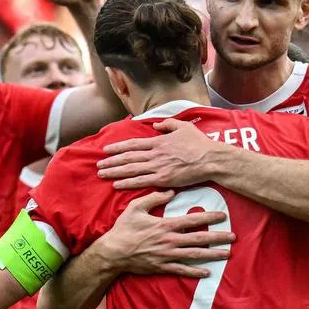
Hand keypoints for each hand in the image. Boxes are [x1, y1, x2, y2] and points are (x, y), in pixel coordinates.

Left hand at [97, 119, 219, 189]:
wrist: (210, 159)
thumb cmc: (200, 143)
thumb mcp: (184, 127)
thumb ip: (168, 125)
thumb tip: (156, 126)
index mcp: (158, 142)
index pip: (133, 144)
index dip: (118, 147)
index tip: (106, 149)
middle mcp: (155, 154)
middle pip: (128, 158)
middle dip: (111, 161)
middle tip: (98, 164)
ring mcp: (158, 167)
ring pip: (131, 169)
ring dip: (114, 172)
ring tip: (102, 174)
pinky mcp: (163, 179)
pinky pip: (141, 181)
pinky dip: (127, 183)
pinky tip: (116, 184)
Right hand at [97, 191, 234, 277]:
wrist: (113, 252)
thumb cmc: (124, 229)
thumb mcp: (136, 208)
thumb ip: (154, 198)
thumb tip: (171, 191)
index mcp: (165, 225)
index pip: (192, 220)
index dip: (209, 217)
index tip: (222, 215)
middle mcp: (170, 240)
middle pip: (199, 238)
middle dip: (218, 237)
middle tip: (233, 236)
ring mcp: (168, 255)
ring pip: (195, 255)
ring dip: (212, 254)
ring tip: (227, 253)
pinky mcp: (163, 267)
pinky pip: (182, 270)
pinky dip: (195, 272)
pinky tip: (207, 272)